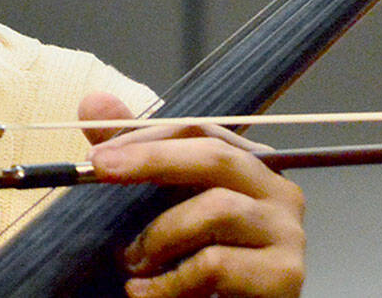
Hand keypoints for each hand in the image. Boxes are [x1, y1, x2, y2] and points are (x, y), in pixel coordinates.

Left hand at [79, 92, 305, 297]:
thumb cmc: (194, 257)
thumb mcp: (161, 202)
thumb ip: (133, 154)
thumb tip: (94, 103)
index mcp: (250, 164)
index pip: (199, 132)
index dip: (146, 139)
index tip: (97, 157)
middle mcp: (278, 190)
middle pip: (215, 157)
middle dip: (151, 160)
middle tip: (100, 173)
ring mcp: (288, 232)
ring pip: (216, 209)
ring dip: (159, 235)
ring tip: (130, 261)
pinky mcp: (285, 275)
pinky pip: (216, 264)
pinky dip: (170, 280)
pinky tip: (146, 292)